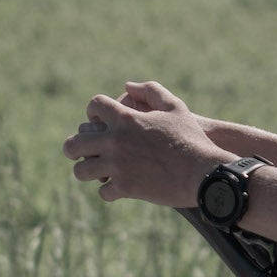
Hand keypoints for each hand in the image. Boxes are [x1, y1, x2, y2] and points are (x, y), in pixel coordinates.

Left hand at [63, 81, 226, 206]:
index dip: (93, 111)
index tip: (96, 121)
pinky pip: (104, 191)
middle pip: (76, 142)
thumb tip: (127, 85)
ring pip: (82, 170)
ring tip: (93, 172)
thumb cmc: (191, 138)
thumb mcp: (175, 107)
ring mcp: (118, 166)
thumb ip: (151, 91)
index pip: (94, 106)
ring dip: (87, 171)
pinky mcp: (126, 188)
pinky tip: (117, 189)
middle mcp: (116, 141)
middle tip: (77, 151)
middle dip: (73, 146)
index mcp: (126, 119)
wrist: (203, 171)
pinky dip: (109, 191)